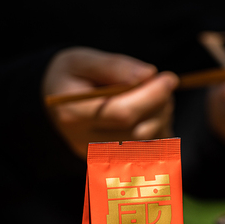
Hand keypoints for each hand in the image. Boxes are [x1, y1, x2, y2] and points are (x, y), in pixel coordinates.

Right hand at [42, 47, 177, 157]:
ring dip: (162, 118)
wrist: (56, 102)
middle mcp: (85, 143)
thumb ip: (114, 66)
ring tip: (156, 96)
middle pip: (139, 131)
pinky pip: (149, 153)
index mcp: (74, 115)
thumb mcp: (82, 60)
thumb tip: (148, 75)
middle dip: (160, 106)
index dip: (151, 96)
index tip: (168, 78)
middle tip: (165, 83)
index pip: (122, 113)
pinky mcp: (113, 163)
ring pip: (148, 144)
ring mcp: (100, 157)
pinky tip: (152, 113)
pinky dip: (159, 131)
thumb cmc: (70, 77)